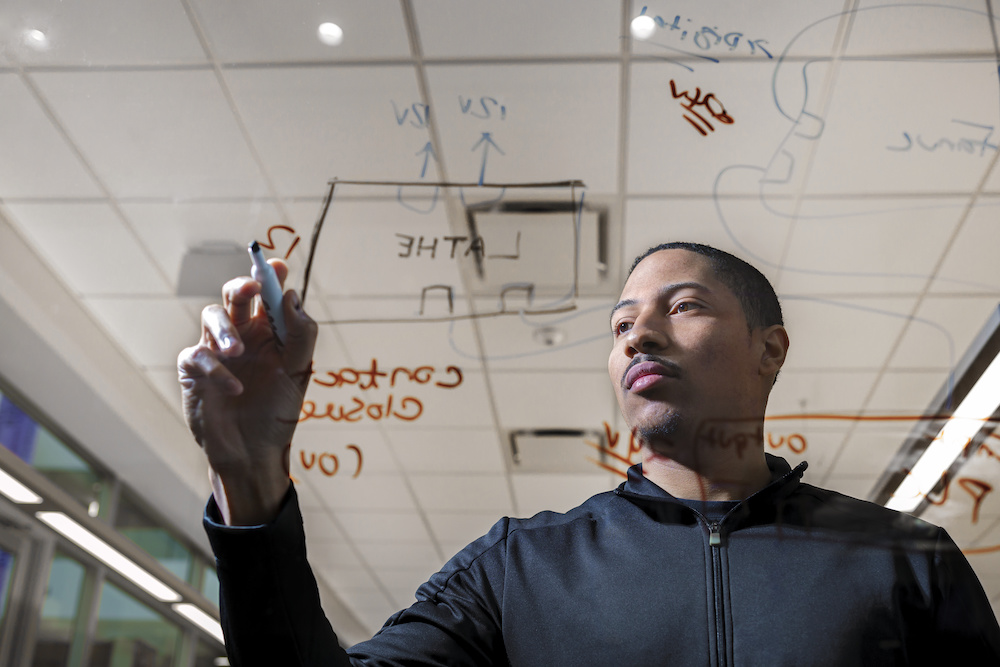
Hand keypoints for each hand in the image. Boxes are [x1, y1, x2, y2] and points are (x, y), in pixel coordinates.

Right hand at [178, 259, 316, 524]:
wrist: (254, 451)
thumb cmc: (277, 410)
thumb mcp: (298, 372)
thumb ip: (300, 333)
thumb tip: (291, 295)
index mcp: (269, 329)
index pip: (269, 293)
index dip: (270, 274)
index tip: (276, 265)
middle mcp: (242, 333)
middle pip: (235, 295)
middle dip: (241, 286)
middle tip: (250, 289)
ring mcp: (216, 349)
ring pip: (212, 316)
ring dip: (225, 329)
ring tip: (237, 351)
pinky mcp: (194, 371)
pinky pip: (198, 356)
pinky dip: (216, 370)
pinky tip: (234, 389)